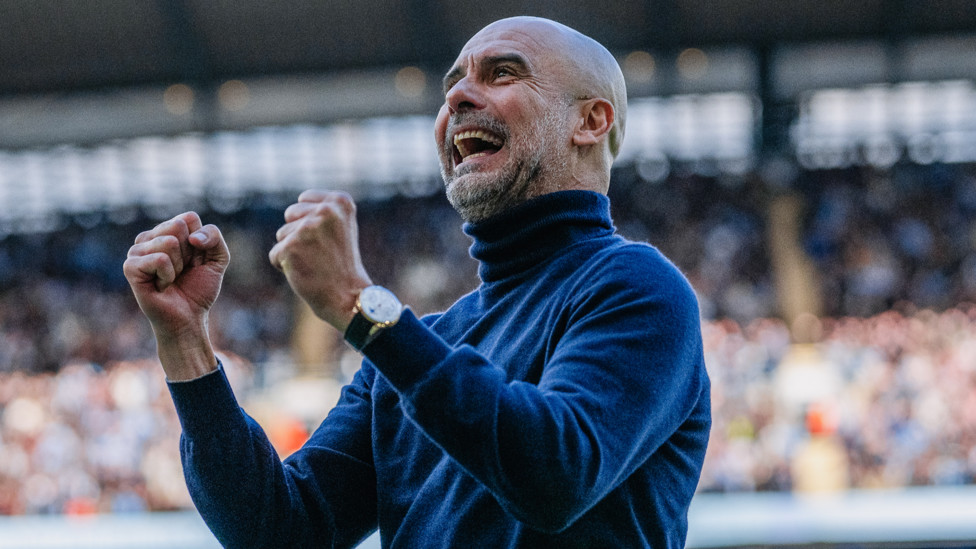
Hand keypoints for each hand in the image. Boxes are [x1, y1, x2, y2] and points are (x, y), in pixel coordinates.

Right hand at [123, 212, 228, 378]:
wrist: (189, 318)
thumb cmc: (199, 288)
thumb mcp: (218, 258)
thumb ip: (214, 237)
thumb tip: (193, 237)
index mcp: (168, 231)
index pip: (189, 218)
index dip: (200, 242)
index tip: (195, 260)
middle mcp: (150, 237)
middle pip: (178, 226)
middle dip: (189, 252)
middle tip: (182, 270)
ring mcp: (137, 250)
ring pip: (169, 242)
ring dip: (178, 265)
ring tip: (171, 278)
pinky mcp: (130, 266)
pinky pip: (159, 258)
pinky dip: (168, 275)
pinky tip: (161, 285)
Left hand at [269, 190, 371, 330]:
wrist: (347, 296)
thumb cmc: (343, 264)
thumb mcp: (341, 227)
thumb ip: (321, 211)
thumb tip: (292, 210)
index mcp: (340, 201)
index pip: (304, 199)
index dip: (311, 220)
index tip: (328, 238)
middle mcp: (325, 211)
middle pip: (291, 214)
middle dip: (299, 232)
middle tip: (321, 253)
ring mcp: (307, 229)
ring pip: (282, 234)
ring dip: (293, 250)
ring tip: (315, 263)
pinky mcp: (290, 247)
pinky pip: (275, 254)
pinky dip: (285, 266)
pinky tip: (305, 273)